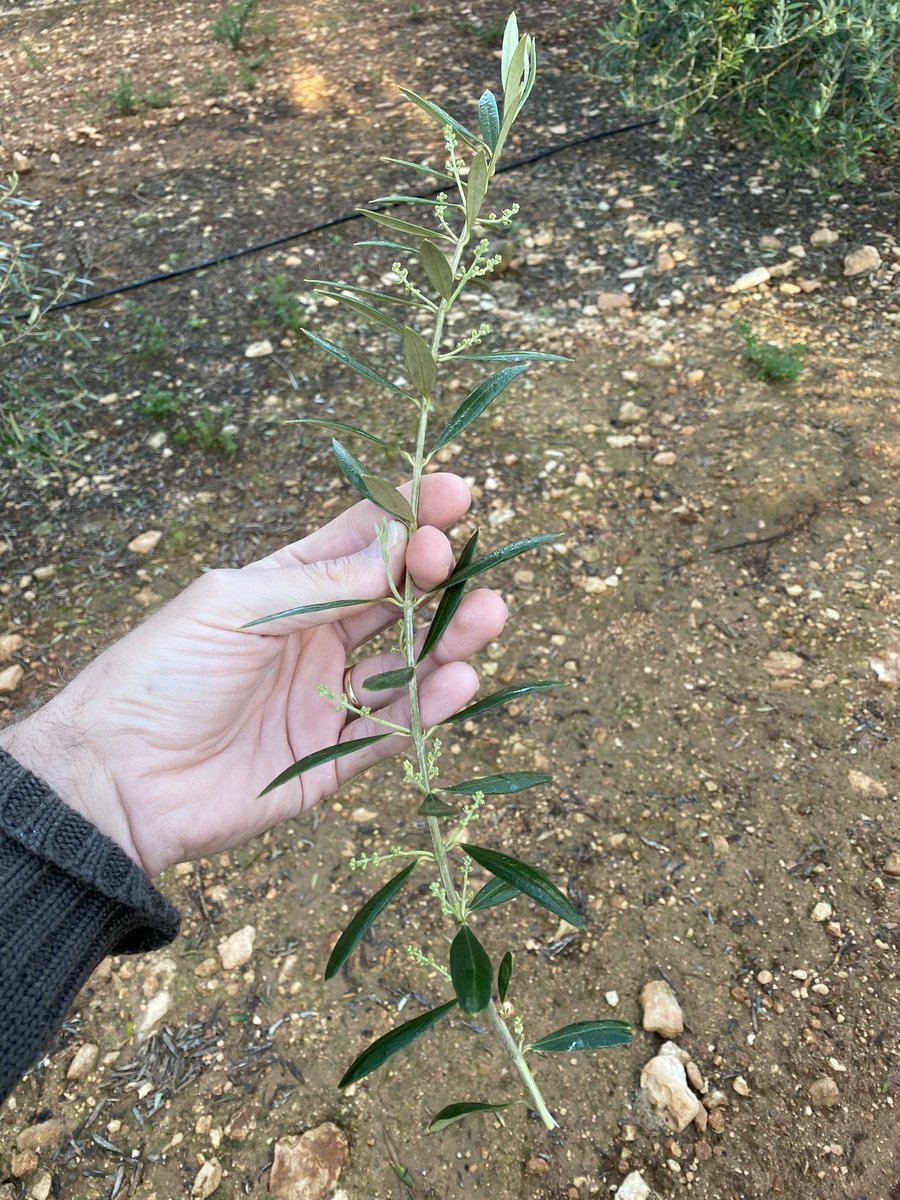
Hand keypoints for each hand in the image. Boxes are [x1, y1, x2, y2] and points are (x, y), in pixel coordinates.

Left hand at [0, 475, 506, 875]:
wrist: (116, 780)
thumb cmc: (162, 673)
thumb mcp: (237, 606)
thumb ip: (320, 582)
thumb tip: (398, 546)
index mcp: (284, 589)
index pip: (360, 543)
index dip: (408, 516)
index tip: (456, 493)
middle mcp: (313, 638)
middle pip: (394, 600)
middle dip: (435, 574)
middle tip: (459, 560)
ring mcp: (326, 698)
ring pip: (406, 663)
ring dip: (449, 638)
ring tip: (488, 614)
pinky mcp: (331, 759)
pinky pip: (393, 728)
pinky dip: (430, 705)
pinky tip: (459, 679)